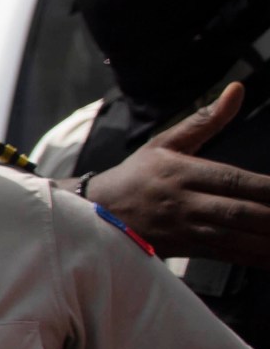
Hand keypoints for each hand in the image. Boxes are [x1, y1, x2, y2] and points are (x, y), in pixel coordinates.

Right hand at [81, 83, 269, 265]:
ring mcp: (185, 230)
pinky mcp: (186, 251)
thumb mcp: (165, 143)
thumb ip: (206, 120)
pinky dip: (258, 258)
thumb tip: (237, 90)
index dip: (267, 188)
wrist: (95, 214)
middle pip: (240, 212)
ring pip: (238, 238)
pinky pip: (229, 256)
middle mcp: (185, 203)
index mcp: (182, 172)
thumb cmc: (137, 176)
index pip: (233, 180)